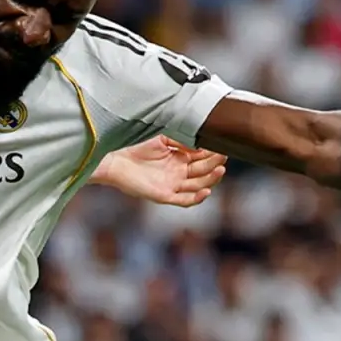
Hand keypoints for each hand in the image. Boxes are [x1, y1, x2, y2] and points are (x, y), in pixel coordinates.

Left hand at [96, 136, 227, 206]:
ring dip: (211, 179)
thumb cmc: (137, 149)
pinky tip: (206, 191)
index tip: (222, 145)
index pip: (202, 158)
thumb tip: (200, 144)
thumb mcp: (162, 140)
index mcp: (179, 159)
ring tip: (220, 170)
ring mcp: (173, 185)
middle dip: (214, 164)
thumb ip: (181, 141)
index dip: (212, 154)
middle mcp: (179, 173)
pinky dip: (197, 198)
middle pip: (203, 171)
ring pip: (198, 186)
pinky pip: (185, 200)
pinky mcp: (165, 195)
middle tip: (224, 155)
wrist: (117, 161)